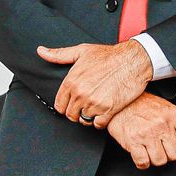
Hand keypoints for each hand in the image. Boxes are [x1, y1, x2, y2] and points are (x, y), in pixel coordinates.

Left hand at [38, 40, 153, 126]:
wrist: (133, 60)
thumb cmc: (110, 55)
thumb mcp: (82, 51)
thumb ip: (59, 54)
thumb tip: (41, 52)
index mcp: (71, 82)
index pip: (59, 105)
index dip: (66, 105)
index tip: (73, 102)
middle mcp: (80, 94)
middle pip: (71, 115)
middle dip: (77, 111)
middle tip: (86, 104)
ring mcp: (94, 103)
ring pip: (84, 120)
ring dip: (89, 116)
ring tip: (96, 107)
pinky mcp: (108, 110)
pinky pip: (98, 124)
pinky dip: (101, 121)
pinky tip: (105, 112)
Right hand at [107, 93, 175, 168]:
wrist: (121, 102)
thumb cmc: (145, 106)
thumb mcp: (170, 111)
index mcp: (174, 116)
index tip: (173, 142)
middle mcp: (162, 124)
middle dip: (169, 153)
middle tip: (161, 146)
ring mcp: (147, 134)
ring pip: (160, 161)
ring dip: (155, 158)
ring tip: (150, 149)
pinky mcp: (133, 141)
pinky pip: (143, 162)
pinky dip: (142, 161)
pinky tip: (141, 152)